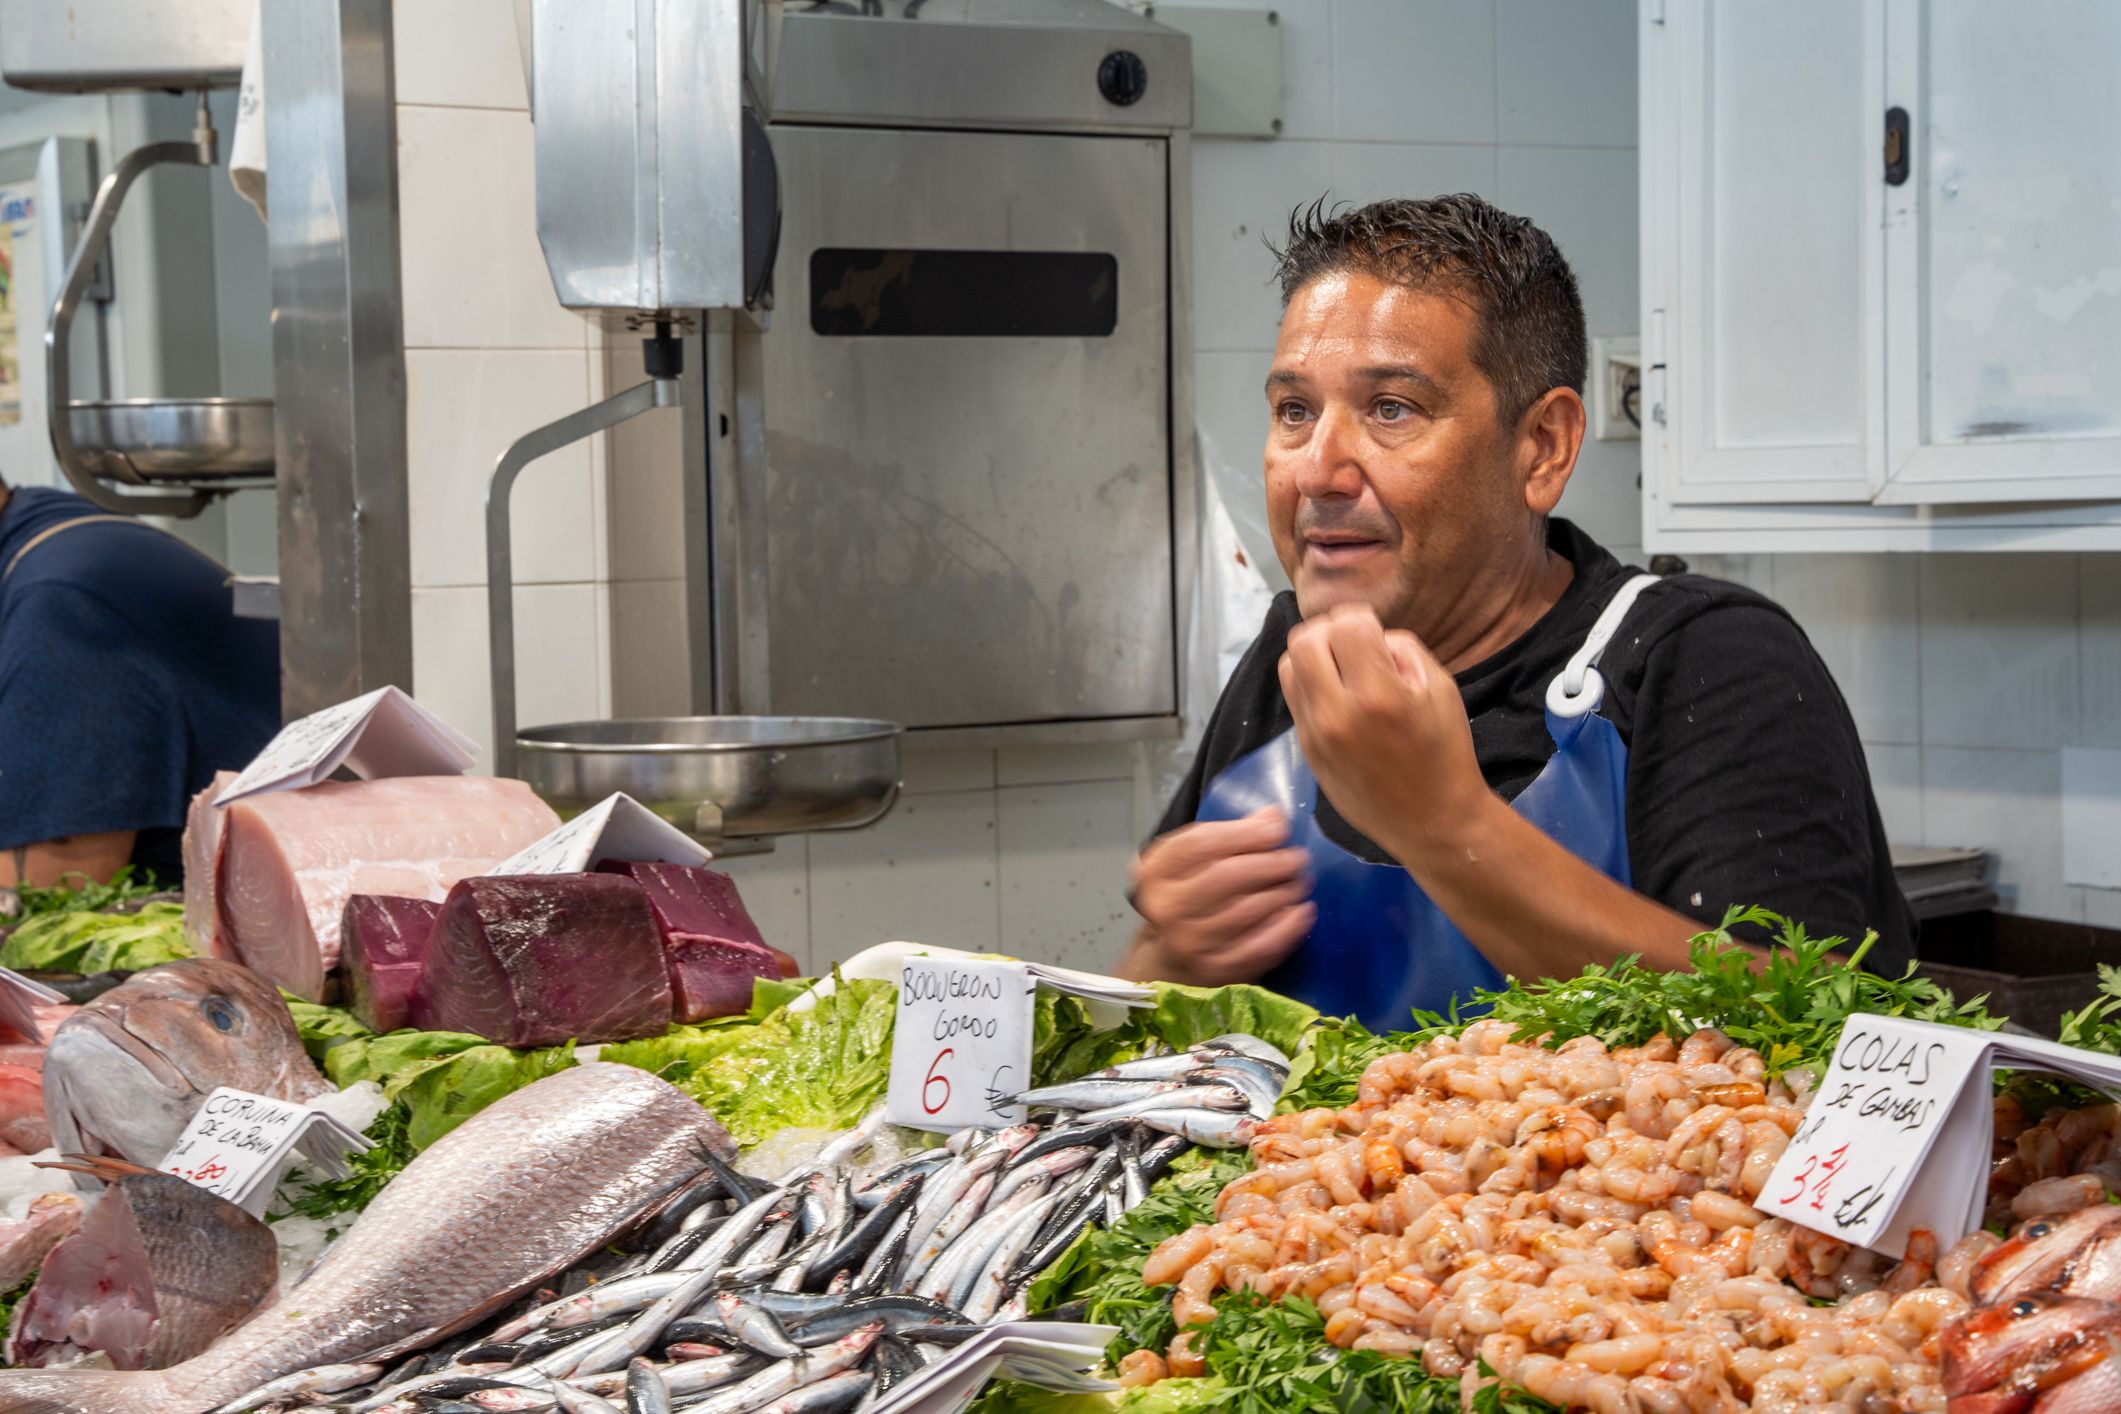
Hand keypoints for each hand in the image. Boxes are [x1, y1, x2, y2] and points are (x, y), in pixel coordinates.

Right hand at [1126, 807, 1313, 985]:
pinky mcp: (1215, 971)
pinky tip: (1301, 912)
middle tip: (1296, 859)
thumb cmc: (1187, 898)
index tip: (1279, 828)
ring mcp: (1189, 943)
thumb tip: (1274, 817)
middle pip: (1227, 876)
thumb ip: (1230, 836)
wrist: (1170, 957)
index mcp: (1156, 872)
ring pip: (1248, 911)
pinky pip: (1261, 947)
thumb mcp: (1193, 862)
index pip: (1202, 844)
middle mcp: (1166, 908)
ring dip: (1283, 893)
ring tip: (1298, 883)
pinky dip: (1288, 928)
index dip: (1246, 833)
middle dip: (1271, 863)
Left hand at [1278, 603, 1487, 861]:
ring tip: (1341, 668)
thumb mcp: (1441, 688)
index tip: (1372, 629)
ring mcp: (1316, 735)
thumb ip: (1402, 649)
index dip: (1360, 618)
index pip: (1345, 625)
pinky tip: (1336, 695)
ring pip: (1288, 667)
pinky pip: (1294, 699)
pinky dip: (1310, 685)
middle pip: (1303, 640)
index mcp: (1378, 695)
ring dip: (1312, 657)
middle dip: (1328, 631)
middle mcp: (1338, 713)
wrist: (1432, 821)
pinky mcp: (1306, 751)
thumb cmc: (1445, 752)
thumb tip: (1368, 636)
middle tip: (1351, 644)